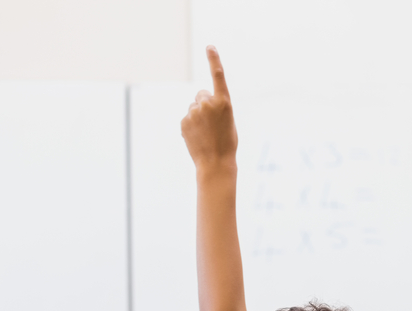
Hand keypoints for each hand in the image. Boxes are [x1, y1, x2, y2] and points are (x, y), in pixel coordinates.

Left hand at [181, 46, 236, 169]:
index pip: (218, 76)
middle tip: (212, 122)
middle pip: (201, 95)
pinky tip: (198, 137)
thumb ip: (216, 107)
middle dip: (204, 104)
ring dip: (198, 117)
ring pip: (194, 108)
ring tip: (206, 133)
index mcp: (224, 103)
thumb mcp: (227, 121)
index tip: (209, 46)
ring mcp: (194, 112)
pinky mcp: (184, 121)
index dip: (214, 60)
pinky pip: (187, 119)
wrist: (215, 162)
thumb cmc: (227, 143)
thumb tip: (199, 103)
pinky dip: (191, 126)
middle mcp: (208, 103)